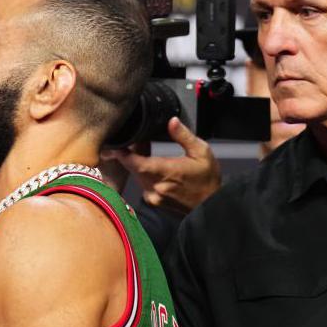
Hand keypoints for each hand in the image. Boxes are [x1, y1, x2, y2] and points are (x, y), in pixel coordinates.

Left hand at [105, 117, 220, 211]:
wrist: (212, 205)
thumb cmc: (208, 180)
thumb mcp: (201, 152)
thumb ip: (183, 136)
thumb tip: (172, 121)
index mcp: (166, 172)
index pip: (134, 163)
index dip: (121, 154)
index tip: (114, 145)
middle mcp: (156, 186)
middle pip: (133, 167)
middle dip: (131, 154)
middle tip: (136, 142)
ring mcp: (153, 196)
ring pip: (136, 175)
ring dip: (137, 163)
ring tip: (146, 152)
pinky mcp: (153, 201)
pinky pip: (142, 184)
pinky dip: (143, 174)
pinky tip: (153, 167)